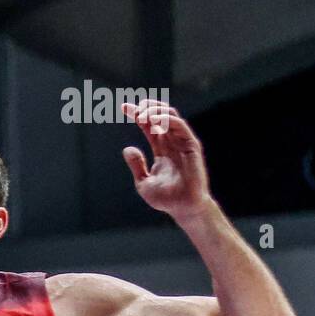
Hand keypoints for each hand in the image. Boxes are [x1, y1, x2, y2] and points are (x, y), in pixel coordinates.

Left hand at [121, 100, 211, 220]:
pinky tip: (154, 120)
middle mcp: (172, 143)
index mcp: (162, 149)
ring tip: (140, 114)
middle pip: (159, 116)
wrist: (183, 208)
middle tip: (131, 107)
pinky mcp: (191, 146)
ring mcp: (182, 143)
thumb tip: (127, 149)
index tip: (123, 107)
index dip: (137, 114)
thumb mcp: (143, 182)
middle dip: (146, 108)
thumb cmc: (166, 198)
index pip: (149, 126)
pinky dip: (167, 119)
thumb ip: (136, 165)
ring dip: (155, 111)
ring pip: (171, 116)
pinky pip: (180, 126)